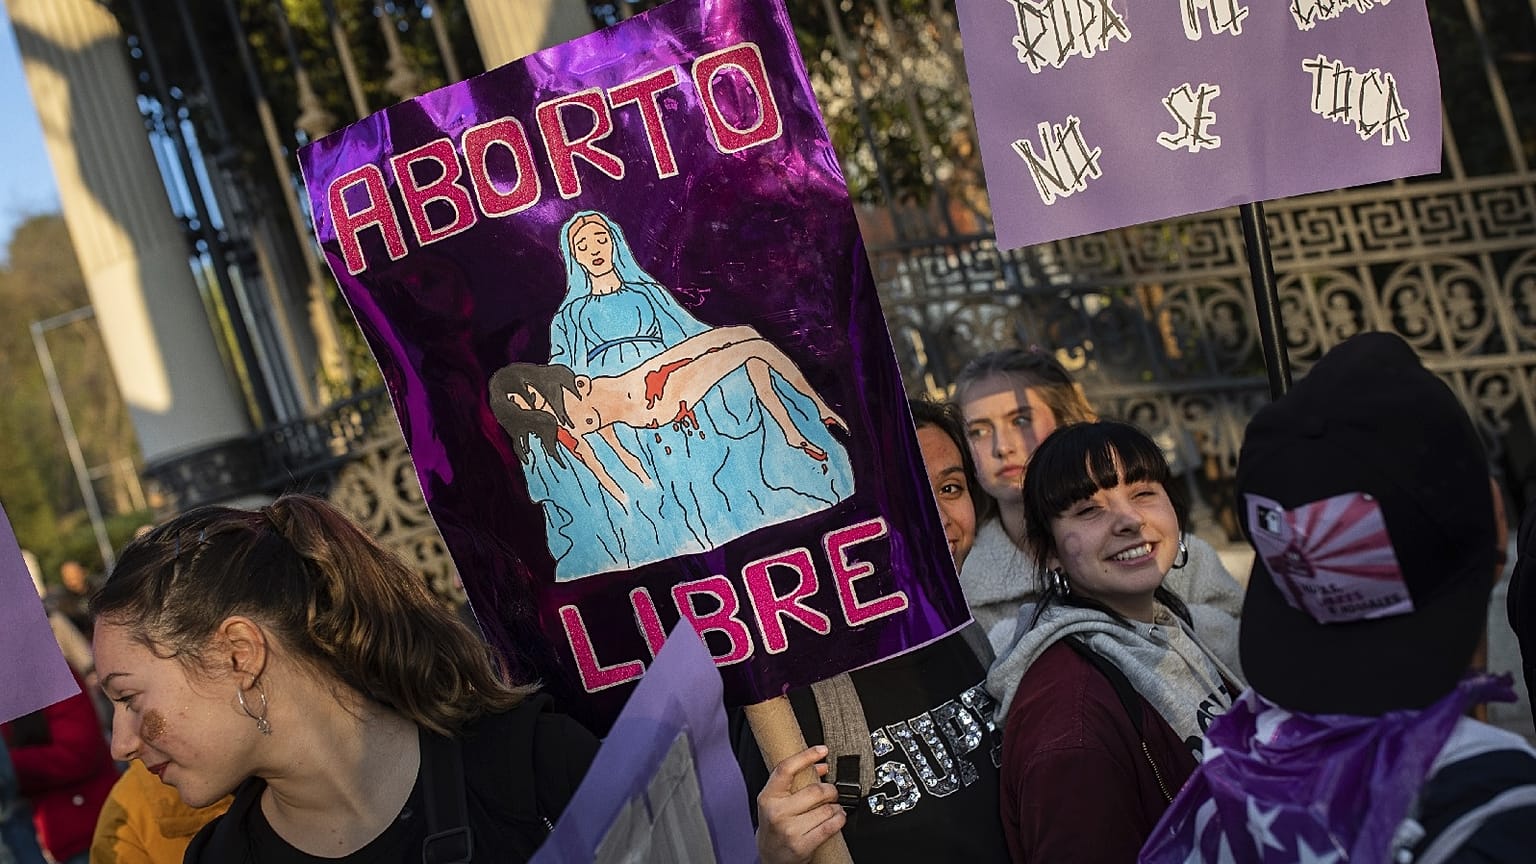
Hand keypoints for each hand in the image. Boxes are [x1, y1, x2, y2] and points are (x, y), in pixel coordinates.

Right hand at [755, 745, 846, 863]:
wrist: (770, 855)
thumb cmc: (774, 825)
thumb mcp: (776, 801)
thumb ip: (795, 782)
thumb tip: (820, 766)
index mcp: (768, 797)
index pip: (786, 769)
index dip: (806, 756)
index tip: (821, 750)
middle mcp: (777, 812)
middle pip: (815, 790)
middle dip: (830, 790)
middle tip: (832, 792)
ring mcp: (789, 830)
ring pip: (826, 809)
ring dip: (836, 807)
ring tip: (834, 808)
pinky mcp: (802, 845)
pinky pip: (830, 826)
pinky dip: (839, 819)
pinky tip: (838, 817)